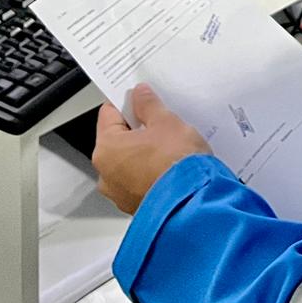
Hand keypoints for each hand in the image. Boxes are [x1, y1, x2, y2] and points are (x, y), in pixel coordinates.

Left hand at [93, 86, 210, 215]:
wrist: (195, 203)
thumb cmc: (176, 166)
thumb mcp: (166, 122)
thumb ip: (149, 105)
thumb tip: (141, 96)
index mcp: (106, 149)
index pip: (109, 113)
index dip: (126, 102)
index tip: (140, 98)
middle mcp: (106, 174)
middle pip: (117, 139)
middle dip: (137, 129)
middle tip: (159, 121)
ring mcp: (120, 194)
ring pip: (128, 162)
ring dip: (144, 152)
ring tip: (168, 145)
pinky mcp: (136, 206)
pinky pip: (139, 180)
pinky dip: (150, 171)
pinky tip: (168, 165)